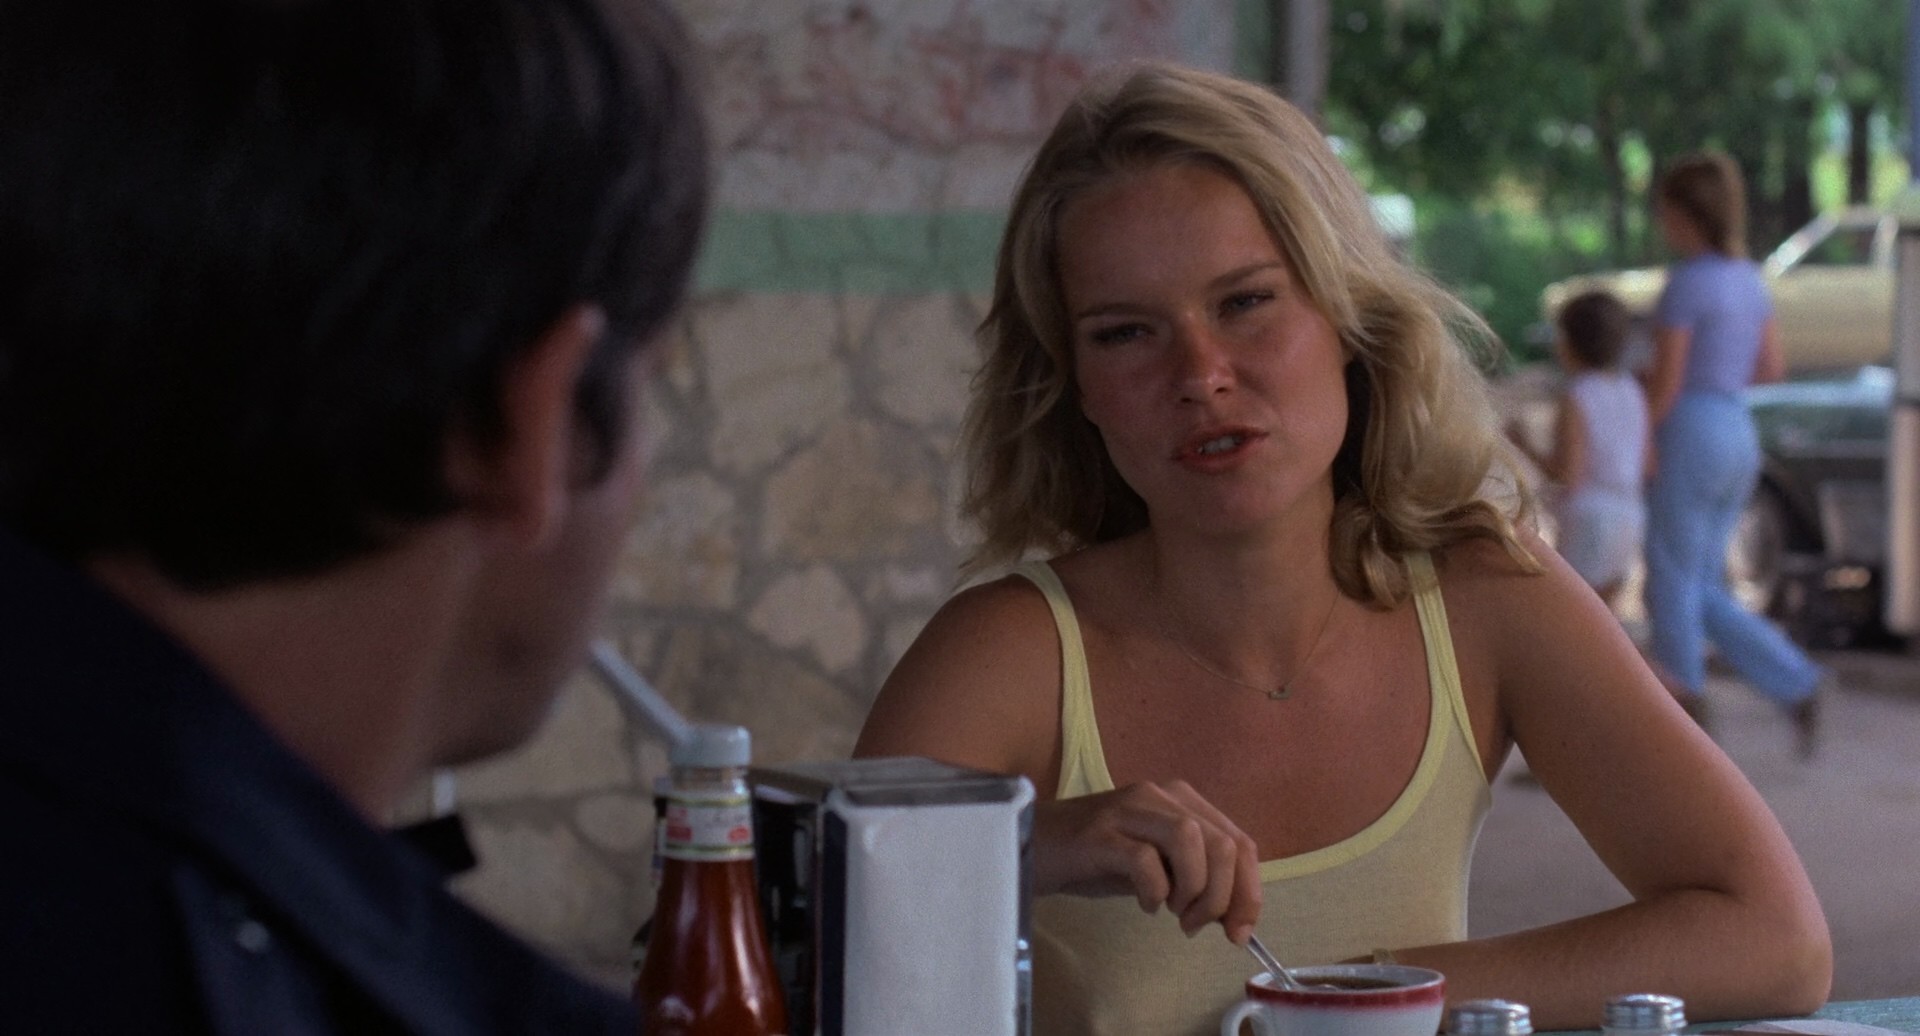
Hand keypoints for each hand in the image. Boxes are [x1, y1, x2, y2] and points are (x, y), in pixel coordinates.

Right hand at [1030, 780, 1261, 942]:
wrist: (1033, 844)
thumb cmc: (1096, 859)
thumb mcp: (1156, 867)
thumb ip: (1195, 880)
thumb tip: (1234, 918)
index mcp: (1181, 800)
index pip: (1238, 841)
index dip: (1248, 891)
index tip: (1239, 932)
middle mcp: (1159, 796)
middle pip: (1222, 843)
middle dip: (1222, 897)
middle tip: (1197, 926)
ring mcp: (1128, 811)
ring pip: (1190, 841)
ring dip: (1193, 889)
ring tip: (1174, 913)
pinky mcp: (1099, 833)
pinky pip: (1144, 860)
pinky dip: (1154, 891)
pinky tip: (1145, 904)